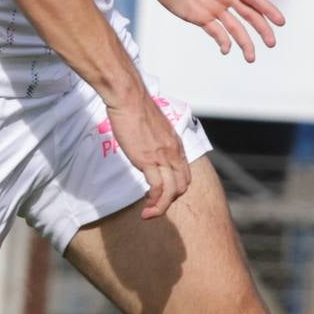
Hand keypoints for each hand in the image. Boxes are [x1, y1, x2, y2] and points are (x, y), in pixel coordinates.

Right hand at [107, 91, 192, 219]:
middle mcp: (174, 152)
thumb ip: (155, 139)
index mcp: (176, 144)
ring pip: (171, 190)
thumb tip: (149, 145)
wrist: (129, 98)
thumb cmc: (136, 108)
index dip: (176, 188)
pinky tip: (145, 208)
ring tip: (149, 214)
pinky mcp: (149, 160)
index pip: (185, 173)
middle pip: (182, 185)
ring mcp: (163, 157)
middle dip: (171, 200)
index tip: (162, 194)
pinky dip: (154, 201)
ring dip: (161, 207)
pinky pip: (157, 188)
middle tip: (155, 207)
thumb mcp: (153, 127)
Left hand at [145, 0, 284, 59]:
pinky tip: (226, 50)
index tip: (280, 21)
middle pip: (249, 16)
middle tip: (272, 43)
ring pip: (235, 29)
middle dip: (262, 29)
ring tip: (251, 58)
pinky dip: (223, 42)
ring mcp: (213, 8)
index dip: (267, 9)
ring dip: (245, 42)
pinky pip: (215, 32)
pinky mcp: (199, 17)